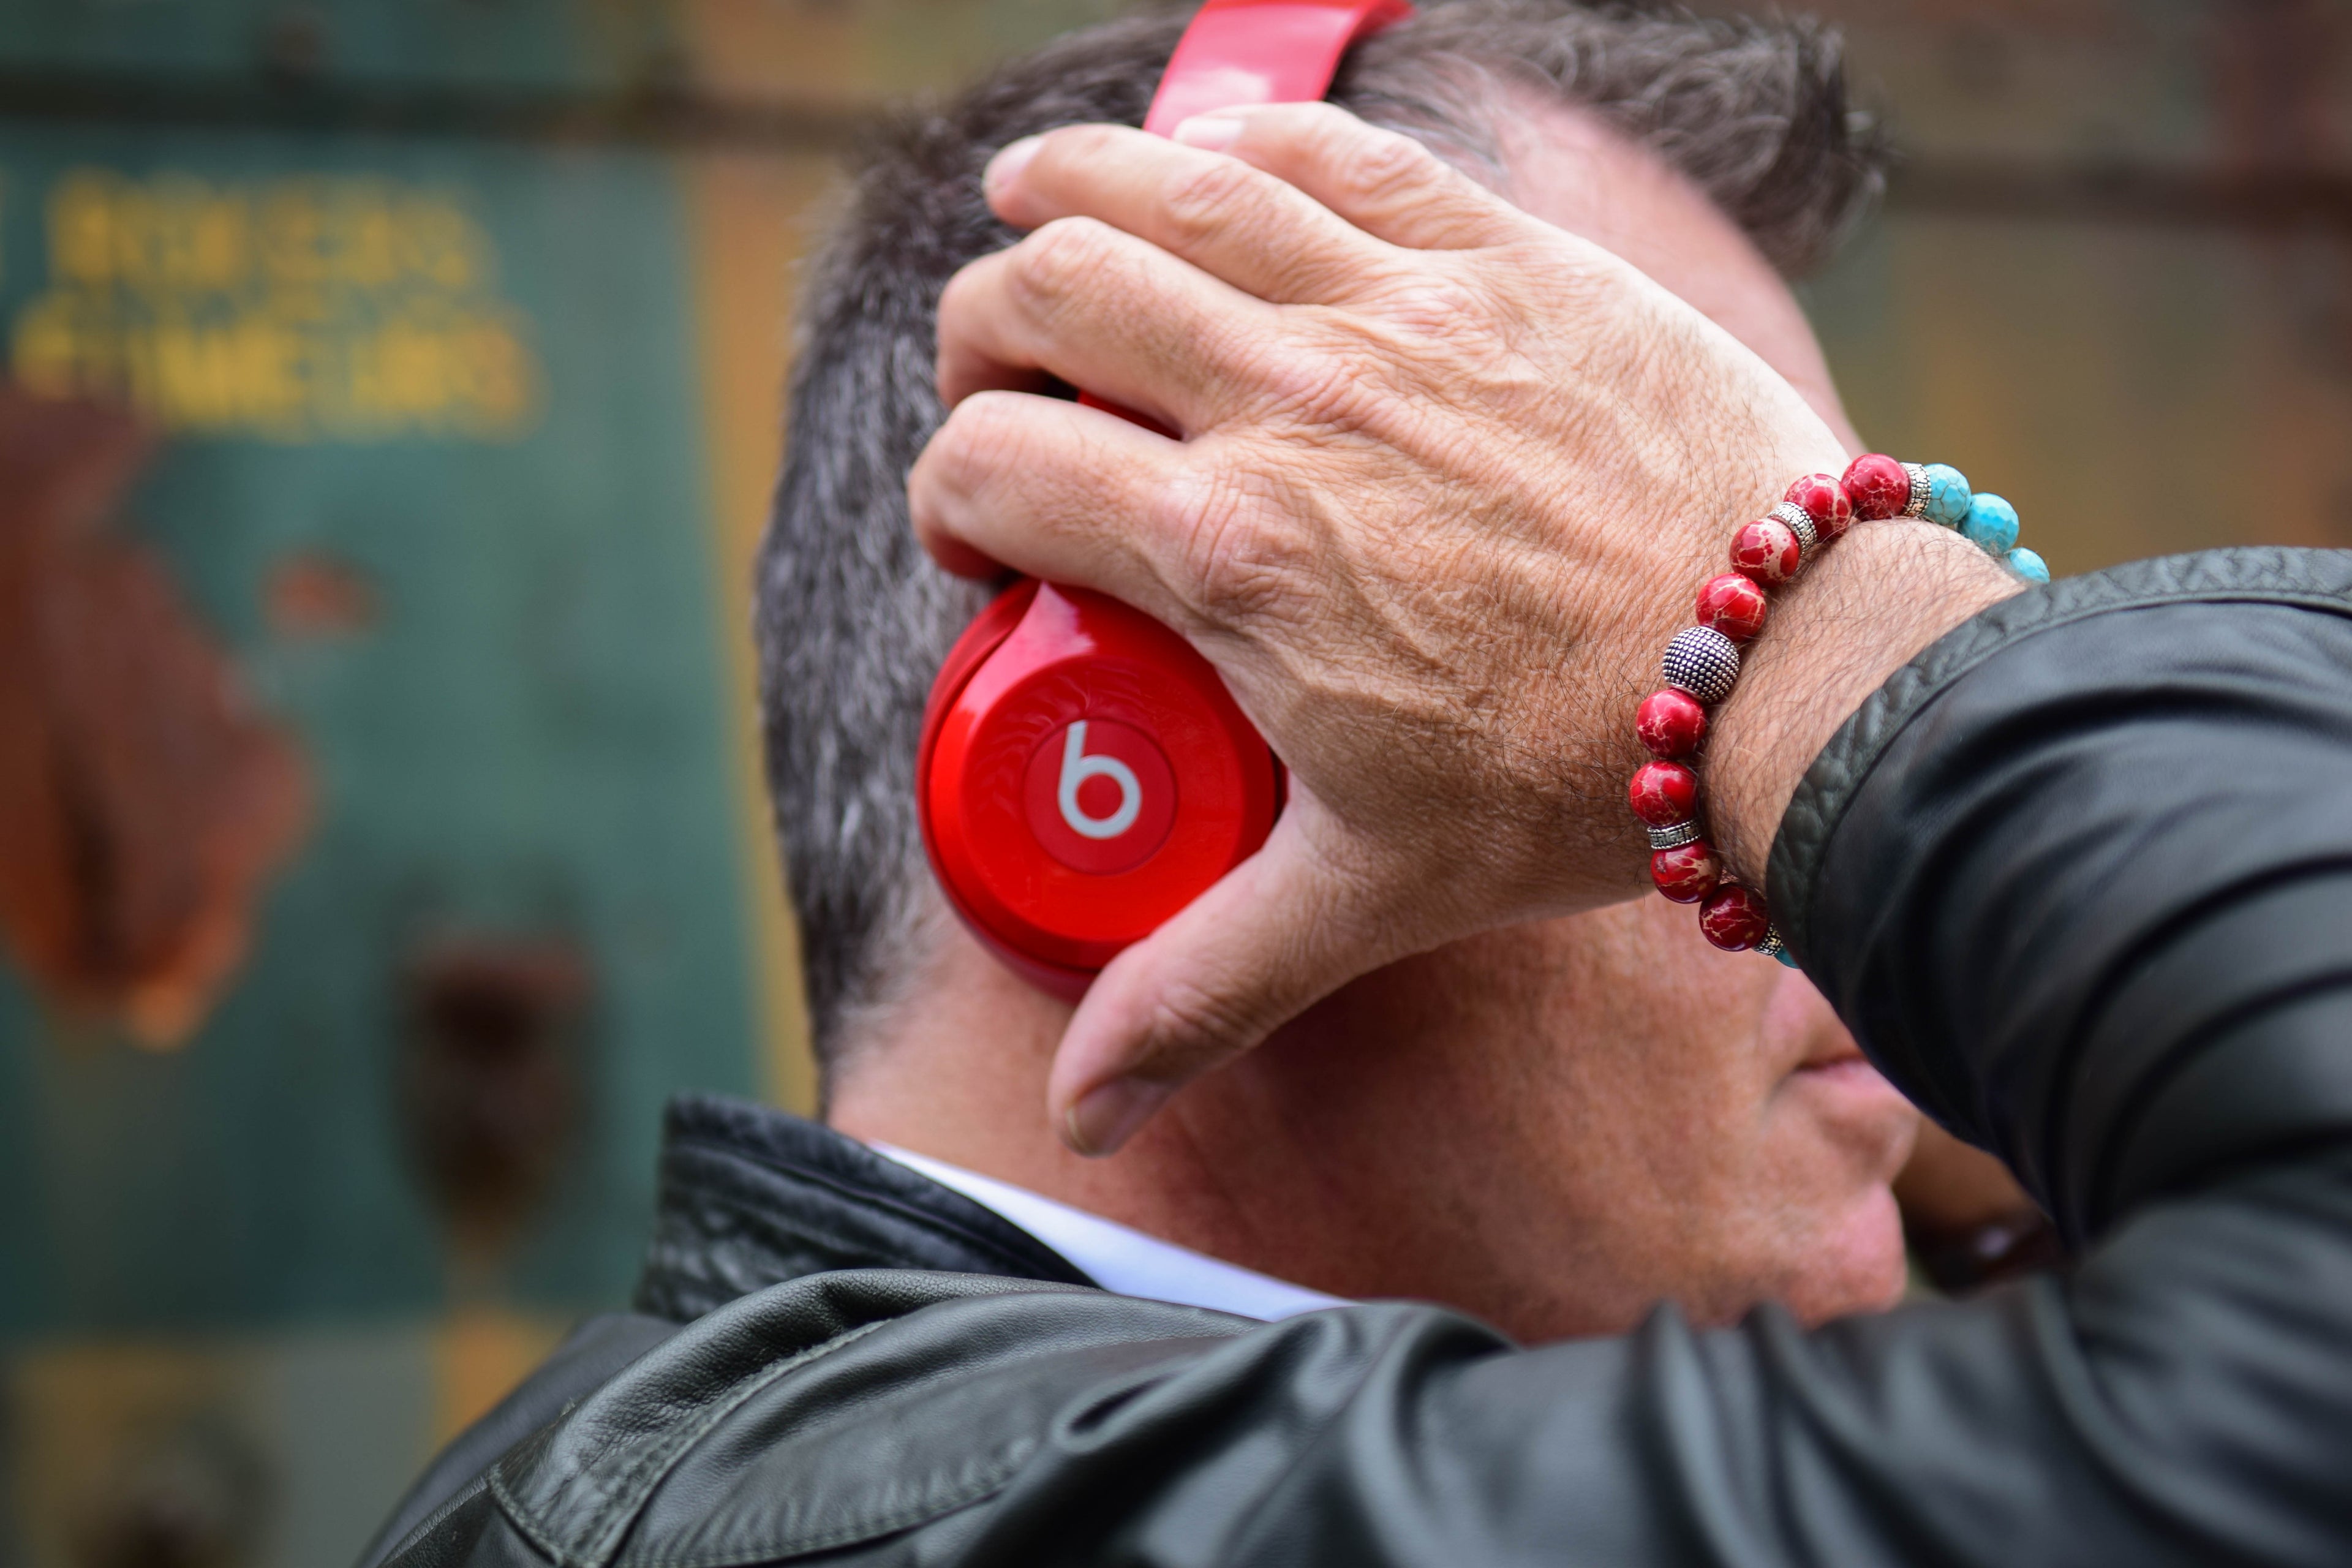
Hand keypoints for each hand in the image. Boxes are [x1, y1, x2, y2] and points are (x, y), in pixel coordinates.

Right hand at [911, 104, 2006, 1152]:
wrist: (1798, 671)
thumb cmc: (1578, 782)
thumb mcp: (1366, 897)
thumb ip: (1205, 986)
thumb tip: (1087, 1105)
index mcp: (1232, 552)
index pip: (998, 467)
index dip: (949, 499)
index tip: (986, 546)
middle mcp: (1292, 401)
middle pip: (1052, 291)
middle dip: (980, 332)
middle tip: (1001, 389)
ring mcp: (1398, 311)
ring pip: (1169, 184)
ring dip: (1066, 187)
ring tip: (1025, 207)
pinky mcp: (1499, 255)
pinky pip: (1332, 152)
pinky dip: (1243, 142)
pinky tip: (1213, 162)